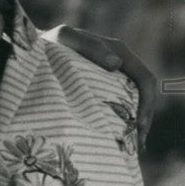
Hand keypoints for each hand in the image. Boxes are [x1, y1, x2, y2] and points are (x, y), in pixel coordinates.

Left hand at [48, 26, 158, 150]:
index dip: (147, 103)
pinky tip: (117, 138)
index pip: (145, 79)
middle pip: (145, 94)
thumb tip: (116, 64)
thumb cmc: (50, 42)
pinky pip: (122, 106)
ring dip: (136, 123)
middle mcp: (122, 64)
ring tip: (130, 147)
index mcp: (119, 51)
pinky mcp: (105, 88)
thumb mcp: (65, 38)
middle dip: (145, 119)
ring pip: (136, 102)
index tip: (140, 126)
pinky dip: (123, 122)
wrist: (36, 49)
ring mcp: (115, 77)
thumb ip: (89, 46)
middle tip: (136, 145)